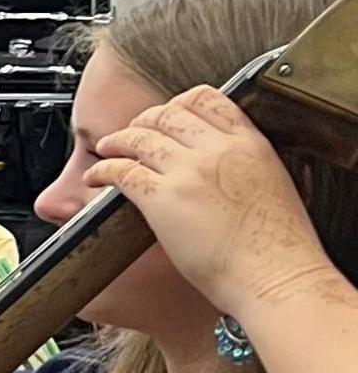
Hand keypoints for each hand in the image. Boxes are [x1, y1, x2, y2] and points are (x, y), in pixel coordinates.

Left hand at [85, 87, 336, 324]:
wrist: (275, 273)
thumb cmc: (277, 244)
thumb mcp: (272, 182)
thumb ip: (245, 163)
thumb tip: (226, 164)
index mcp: (249, 142)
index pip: (206, 99)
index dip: (178, 103)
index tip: (165, 114)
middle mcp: (218, 149)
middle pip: (168, 114)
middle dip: (144, 121)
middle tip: (131, 133)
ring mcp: (189, 172)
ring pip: (141, 138)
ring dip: (117, 141)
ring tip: (106, 149)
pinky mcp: (164, 199)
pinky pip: (123, 172)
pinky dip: (103, 170)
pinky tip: (96, 177)